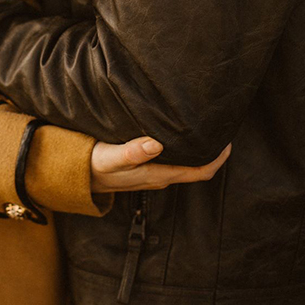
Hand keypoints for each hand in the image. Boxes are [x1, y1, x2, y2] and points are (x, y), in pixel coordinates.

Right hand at [90, 137, 231, 193]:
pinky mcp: (146, 167)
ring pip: (185, 163)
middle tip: (221, 126)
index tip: (228, 140)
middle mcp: (160, 176)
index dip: (217, 158)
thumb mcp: (110, 157)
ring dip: (197, 149)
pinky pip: (173, 159)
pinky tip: (180, 132)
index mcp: (157, 175)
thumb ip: (132, 151)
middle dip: (211, 151)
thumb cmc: (93, 165)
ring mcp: (153, 173)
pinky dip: (182, 147)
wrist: (76, 178)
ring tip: (205, 127)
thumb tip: (158, 144)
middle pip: (196, 167)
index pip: (199, 171)